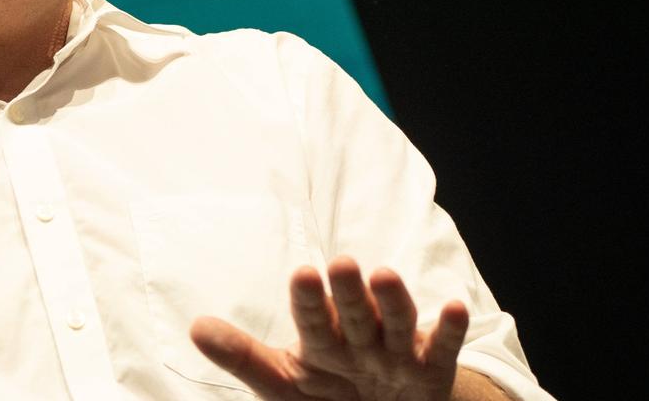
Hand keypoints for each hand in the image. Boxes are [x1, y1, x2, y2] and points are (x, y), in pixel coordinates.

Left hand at [189, 257, 469, 400]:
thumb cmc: (328, 394)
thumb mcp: (283, 382)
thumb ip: (244, 357)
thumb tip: (195, 328)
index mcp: (322, 340)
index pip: (311, 318)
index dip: (308, 299)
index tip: (302, 273)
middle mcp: (360, 338)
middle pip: (353, 313)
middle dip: (347, 292)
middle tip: (340, 262)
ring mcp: (396, 352)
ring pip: (395, 322)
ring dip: (392, 299)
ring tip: (385, 274)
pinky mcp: (430, 369)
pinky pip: (441, 348)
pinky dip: (448, 329)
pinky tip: (453, 306)